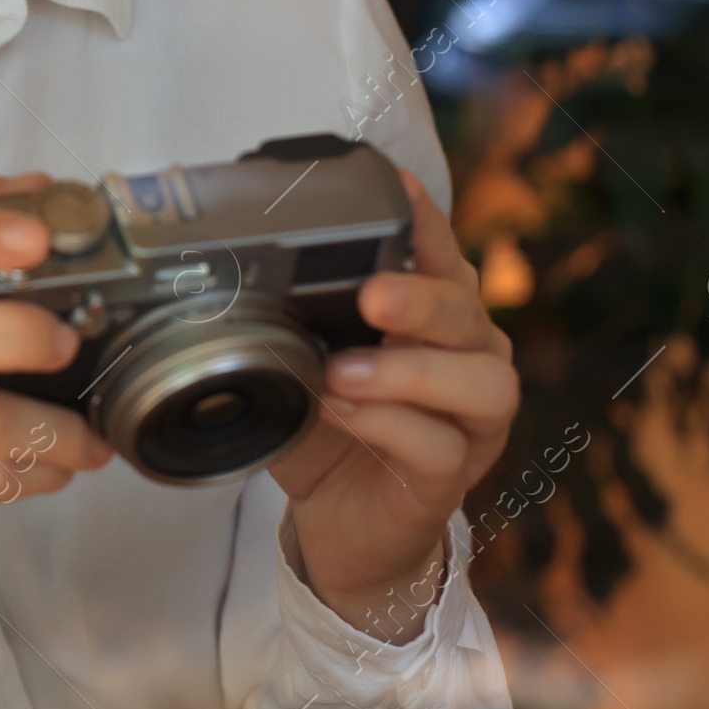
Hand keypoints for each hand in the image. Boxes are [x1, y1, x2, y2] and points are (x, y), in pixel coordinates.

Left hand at [265, 171, 517, 640]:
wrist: (337, 523)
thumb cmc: (326, 430)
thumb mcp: (301, 360)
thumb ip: (289, 317)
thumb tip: (228, 266)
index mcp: (434, 316)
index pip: (442, 255)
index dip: (428, 220)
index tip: (402, 185)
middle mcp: (468, 358)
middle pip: (468, 310)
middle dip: (420, 296)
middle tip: (371, 294)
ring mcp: (471, 421)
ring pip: (479, 380)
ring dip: (410, 370)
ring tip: (343, 372)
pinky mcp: (454, 476)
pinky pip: (441, 446)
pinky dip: (390, 425)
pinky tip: (346, 414)